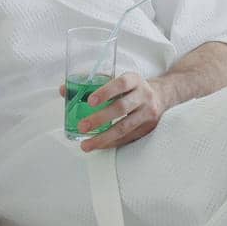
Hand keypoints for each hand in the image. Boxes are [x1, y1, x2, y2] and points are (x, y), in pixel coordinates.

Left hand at [58, 71, 173, 151]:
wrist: (162, 96)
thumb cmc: (130, 88)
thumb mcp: (117, 80)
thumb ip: (92, 83)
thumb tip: (64, 90)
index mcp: (134, 80)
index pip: (121, 84)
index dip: (106, 92)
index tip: (90, 101)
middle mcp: (144, 95)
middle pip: (122, 108)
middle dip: (100, 119)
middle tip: (82, 126)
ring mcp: (148, 113)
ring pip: (125, 127)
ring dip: (103, 138)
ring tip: (86, 144)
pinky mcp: (148, 128)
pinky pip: (128, 138)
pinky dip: (111, 143)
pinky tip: (99, 145)